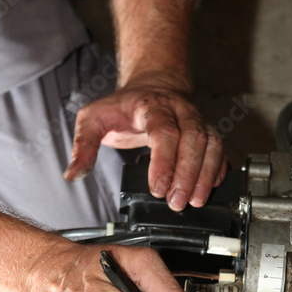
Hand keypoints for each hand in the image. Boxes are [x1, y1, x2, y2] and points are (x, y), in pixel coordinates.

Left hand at [63, 76, 226, 211]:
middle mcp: (179, 111)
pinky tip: (211, 188)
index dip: (164, 161)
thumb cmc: (123, 107)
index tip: (158, 189)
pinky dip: (217, 169)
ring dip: (205, 175)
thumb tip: (72, 174)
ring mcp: (196, 121)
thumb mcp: (93, 119)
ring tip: (196, 201)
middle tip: (177, 203)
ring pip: (210, 144)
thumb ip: (83, 145)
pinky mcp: (206, 132)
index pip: (164, 131)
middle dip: (187, 174)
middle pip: (193, 139)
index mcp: (151, 106)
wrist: (151, 88)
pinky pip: (219, 149)